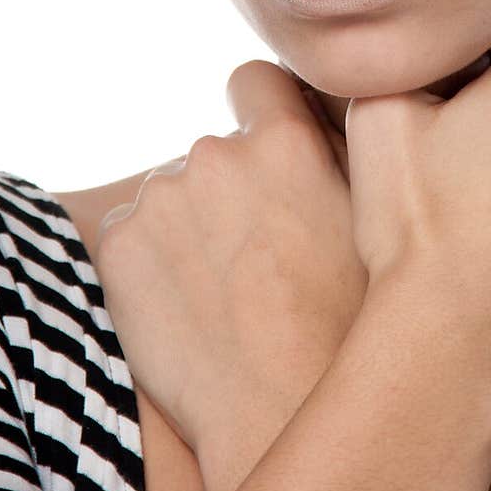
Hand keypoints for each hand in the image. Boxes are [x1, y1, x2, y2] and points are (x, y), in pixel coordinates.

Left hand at [94, 62, 366, 490]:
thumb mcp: (372, 224)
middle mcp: (215, 155)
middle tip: (260, 257)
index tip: (270, 151)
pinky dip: (152, 262)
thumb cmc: (346, 325)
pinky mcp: (118, 244)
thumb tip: (324, 117)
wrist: (277, 408)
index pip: (255, 81)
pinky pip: (132, 233)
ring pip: (172, 196)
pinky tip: (190, 308)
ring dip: (191, 226)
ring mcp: (159, 198)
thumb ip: (341, 156)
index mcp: (283, 142)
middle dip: (231, 189)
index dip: (262, 111)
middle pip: (214, 151)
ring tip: (227, 294)